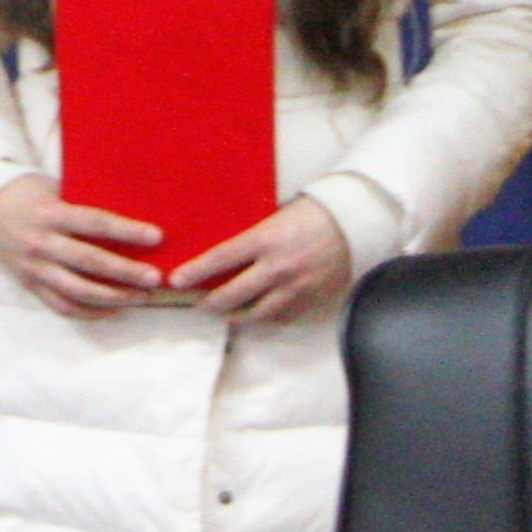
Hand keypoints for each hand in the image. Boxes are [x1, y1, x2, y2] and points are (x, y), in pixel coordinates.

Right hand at [0, 173, 169, 316]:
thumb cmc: (28, 194)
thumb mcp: (54, 188)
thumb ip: (82, 204)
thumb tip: (130, 212)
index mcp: (49, 214)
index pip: (95, 223)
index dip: (127, 231)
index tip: (157, 236)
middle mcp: (41, 243)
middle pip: (90, 262)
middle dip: (126, 272)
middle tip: (155, 278)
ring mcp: (34, 268)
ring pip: (78, 291)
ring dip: (113, 297)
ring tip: (141, 297)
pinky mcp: (30, 285)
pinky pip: (62, 306)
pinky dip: (89, 312)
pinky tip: (114, 309)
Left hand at [170, 195, 352, 325]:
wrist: (355, 225)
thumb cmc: (313, 213)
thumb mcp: (277, 215)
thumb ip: (254, 235)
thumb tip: (227, 251)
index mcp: (265, 239)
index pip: (220, 259)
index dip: (195, 272)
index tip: (176, 280)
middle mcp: (277, 267)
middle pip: (232, 295)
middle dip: (211, 303)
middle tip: (200, 304)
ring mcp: (294, 287)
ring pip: (256, 314)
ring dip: (237, 316)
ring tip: (227, 314)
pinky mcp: (309, 300)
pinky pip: (280, 318)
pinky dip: (266, 318)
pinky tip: (258, 314)